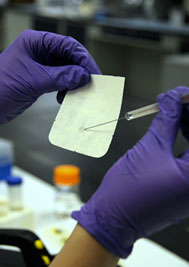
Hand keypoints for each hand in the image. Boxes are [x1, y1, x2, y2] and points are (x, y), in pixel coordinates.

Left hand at [0, 30, 100, 123]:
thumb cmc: (1, 87)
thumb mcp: (34, 80)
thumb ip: (61, 77)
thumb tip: (83, 75)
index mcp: (36, 42)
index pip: (67, 45)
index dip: (83, 59)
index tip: (93, 72)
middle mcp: (40, 51)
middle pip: (69, 58)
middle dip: (80, 71)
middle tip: (90, 84)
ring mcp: (41, 66)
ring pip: (66, 70)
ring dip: (73, 82)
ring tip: (76, 92)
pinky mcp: (41, 79)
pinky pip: (60, 81)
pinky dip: (66, 89)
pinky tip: (64, 97)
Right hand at [72, 86, 188, 257]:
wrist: (112, 218)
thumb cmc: (128, 190)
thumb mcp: (149, 148)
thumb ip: (167, 120)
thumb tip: (173, 99)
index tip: (183, 95)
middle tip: (177, 99)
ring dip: (188, 127)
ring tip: (173, 109)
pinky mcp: (184, 189)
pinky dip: (184, 141)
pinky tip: (174, 126)